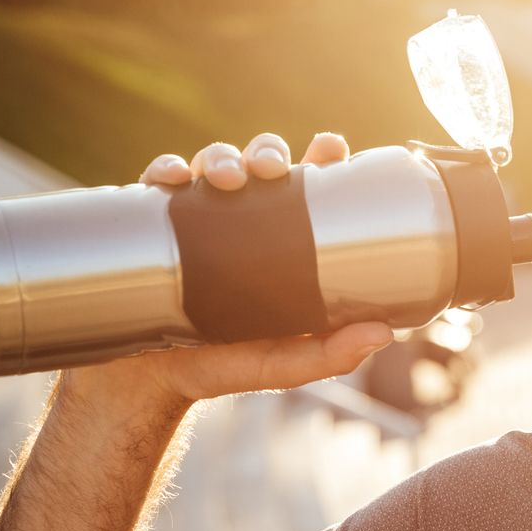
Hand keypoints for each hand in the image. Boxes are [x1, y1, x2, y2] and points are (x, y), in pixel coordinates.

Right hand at [61, 131, 393, 410]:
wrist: (147, 383)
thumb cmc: (221, 366)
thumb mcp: (282, 364)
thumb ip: (330, 352)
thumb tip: (384, 334)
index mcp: (277, 241)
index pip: (305, 187)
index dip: (320, 159)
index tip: (331, 148)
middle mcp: (237, 221)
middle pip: (258, 164)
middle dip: (267, 152)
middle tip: (272, 168)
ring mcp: (194, 219)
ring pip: (211, 164)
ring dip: (221, 157)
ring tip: (227, 178)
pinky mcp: (152, 226)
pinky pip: (158, 185)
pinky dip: (166, 171)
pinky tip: (175, 180)